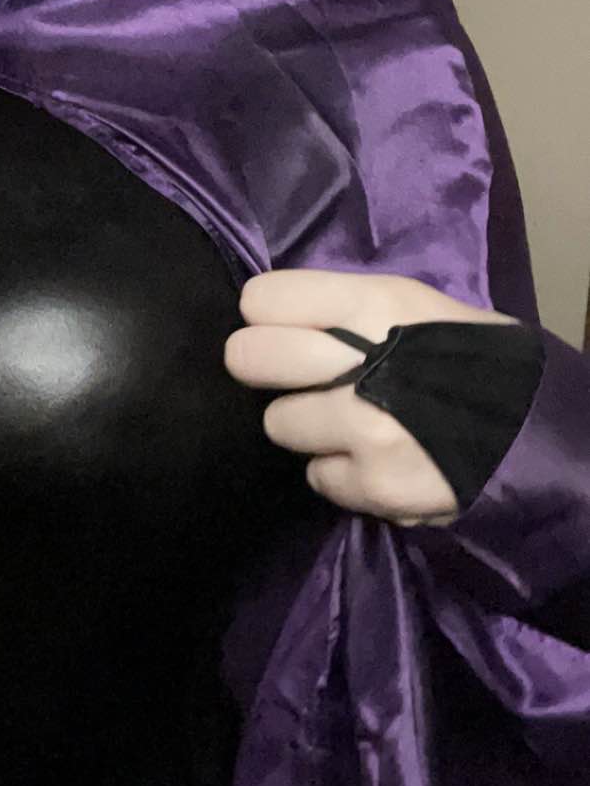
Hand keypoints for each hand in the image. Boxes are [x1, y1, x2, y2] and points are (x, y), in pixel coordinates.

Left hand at [222, 269, 520, 526]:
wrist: (536, 426)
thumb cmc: (468, 355)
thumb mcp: (411, 306)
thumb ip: (340, 308)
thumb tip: (266, 319)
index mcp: (375, 304)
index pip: (260, 300)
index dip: (268, 318)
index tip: (285, 330)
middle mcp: (363, 365)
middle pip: (249, 359)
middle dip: (269, 369)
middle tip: (302, 379)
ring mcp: (366, 431)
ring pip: (280, 424)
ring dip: (311, 428)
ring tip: (357, 423)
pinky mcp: (374, 486)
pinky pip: (318, 477)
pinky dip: (343, 474)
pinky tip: (381, 461)